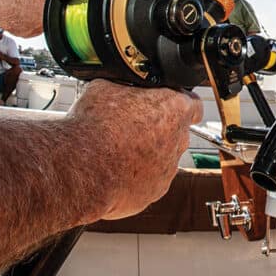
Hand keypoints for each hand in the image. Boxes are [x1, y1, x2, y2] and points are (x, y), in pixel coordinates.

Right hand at [67, 80, 200, 221]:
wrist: (82, 168)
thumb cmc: (95, 127)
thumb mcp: (107, 87)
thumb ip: (127, 86)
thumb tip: (122, 84)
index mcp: (174, 109)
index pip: (193, 105)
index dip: (179, 103)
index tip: (169, 106)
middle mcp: (178, 139)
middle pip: (177, 132)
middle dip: (159, 130)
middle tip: (133, 127)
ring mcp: (169, 168)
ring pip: (164, 158)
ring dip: (148, 154)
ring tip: (118, 150)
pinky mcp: (156, 190)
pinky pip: (151, 179)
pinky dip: (138, 176)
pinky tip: (116, 169)